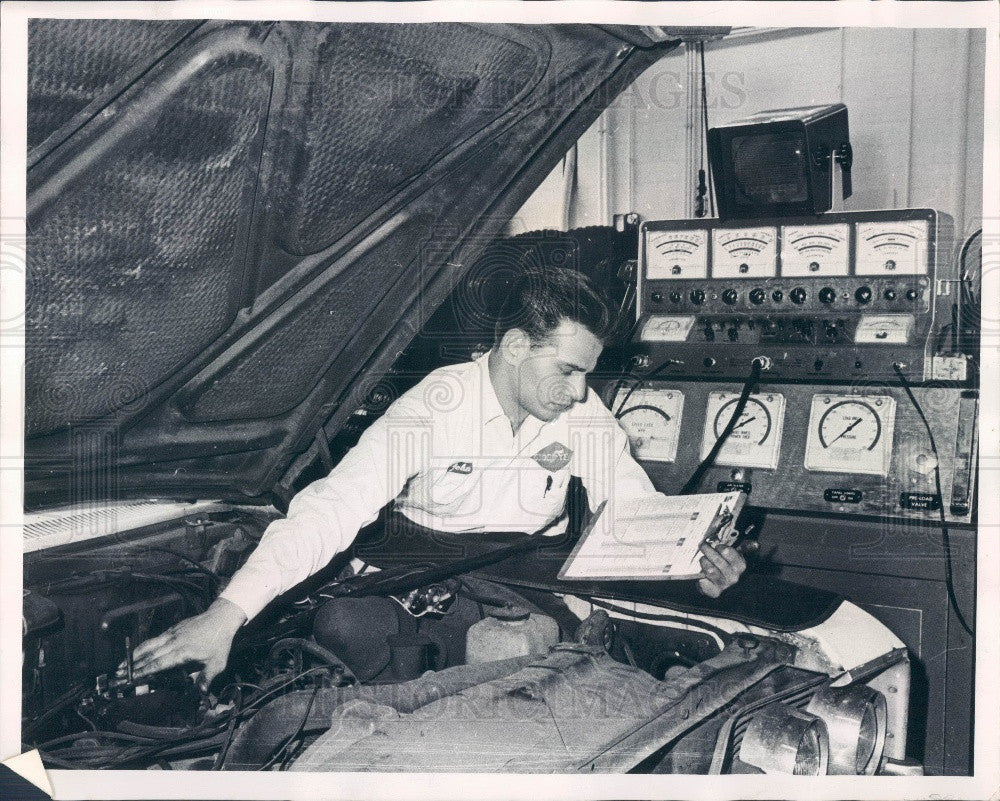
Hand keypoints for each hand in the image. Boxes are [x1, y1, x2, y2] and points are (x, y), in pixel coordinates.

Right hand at [128, 598, 246, 689]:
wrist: (221, 618)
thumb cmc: (220, 641)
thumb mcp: (217, 663)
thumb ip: (207, 678)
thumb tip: (201, 693)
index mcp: (182, 652)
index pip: (158, 664)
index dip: (143, 672)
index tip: (130, 678)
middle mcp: (174, 643)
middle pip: (149, 656)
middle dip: (132, 667)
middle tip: (117, 676)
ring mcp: (172, 634)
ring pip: (149, 645)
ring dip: (134, 656)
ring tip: (121, 665)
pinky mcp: (173, 629)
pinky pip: (155, 639)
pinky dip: (143, 646)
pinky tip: (137, 652)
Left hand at [696, 542, 745, 597]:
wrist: (728, 588)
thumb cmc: (730, 567)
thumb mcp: (738, 556)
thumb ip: (745, 547)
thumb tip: (756, 544)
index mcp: (740, 565)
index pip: (727, 552)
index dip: (720, 547)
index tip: (717, 546)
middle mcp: (733, 576)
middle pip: (716, 559)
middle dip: (707, 550)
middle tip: (702, 545)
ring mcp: (724, 585)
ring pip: (709, 570)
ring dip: (704, 562)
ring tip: (703, 559)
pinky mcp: (714, 592)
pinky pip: (705, 584)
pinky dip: (702, 580)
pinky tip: (702, 578)